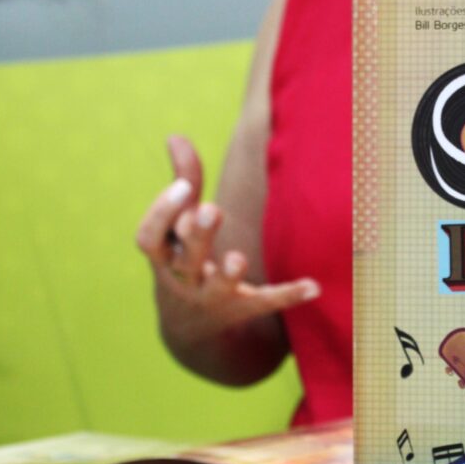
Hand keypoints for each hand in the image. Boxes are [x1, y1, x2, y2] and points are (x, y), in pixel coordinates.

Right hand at [136, 136, 318, 351]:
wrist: (191, 327)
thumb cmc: (184, 259)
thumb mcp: (178, 228)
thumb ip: (182, 184)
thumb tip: (175, 136)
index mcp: (165, 257)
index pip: (149, 239)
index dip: (161, 213)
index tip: (183, 188)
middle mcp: (185, 279)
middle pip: (186, 259)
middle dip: (198, 236)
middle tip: (213, 210)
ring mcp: (213, 298)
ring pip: (219, 288)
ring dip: (229, 273)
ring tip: (238, 259)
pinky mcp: (243, 308)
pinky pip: (266, 303)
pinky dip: (289, 295)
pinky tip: (315, 286)